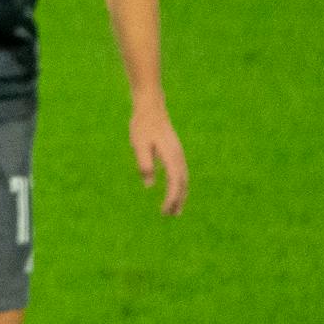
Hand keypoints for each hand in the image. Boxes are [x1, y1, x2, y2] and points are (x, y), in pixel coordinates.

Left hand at [130, 99, 187, 215]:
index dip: (171, 198)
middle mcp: (178, 156)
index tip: (165, 211)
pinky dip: (179, 185)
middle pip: (182, 183)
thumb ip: (144, 165)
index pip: (174, 182)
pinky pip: (180, 173)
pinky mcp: (175, 152)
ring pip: (183, 179)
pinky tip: (174, 192)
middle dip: (178, 200)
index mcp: (171, 155)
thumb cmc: (143, 126)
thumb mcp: (139, 145)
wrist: (151, 107)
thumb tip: (148, 186)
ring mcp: (179, 154)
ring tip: (175, 210)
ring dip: (180, 195)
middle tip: (170, 216)